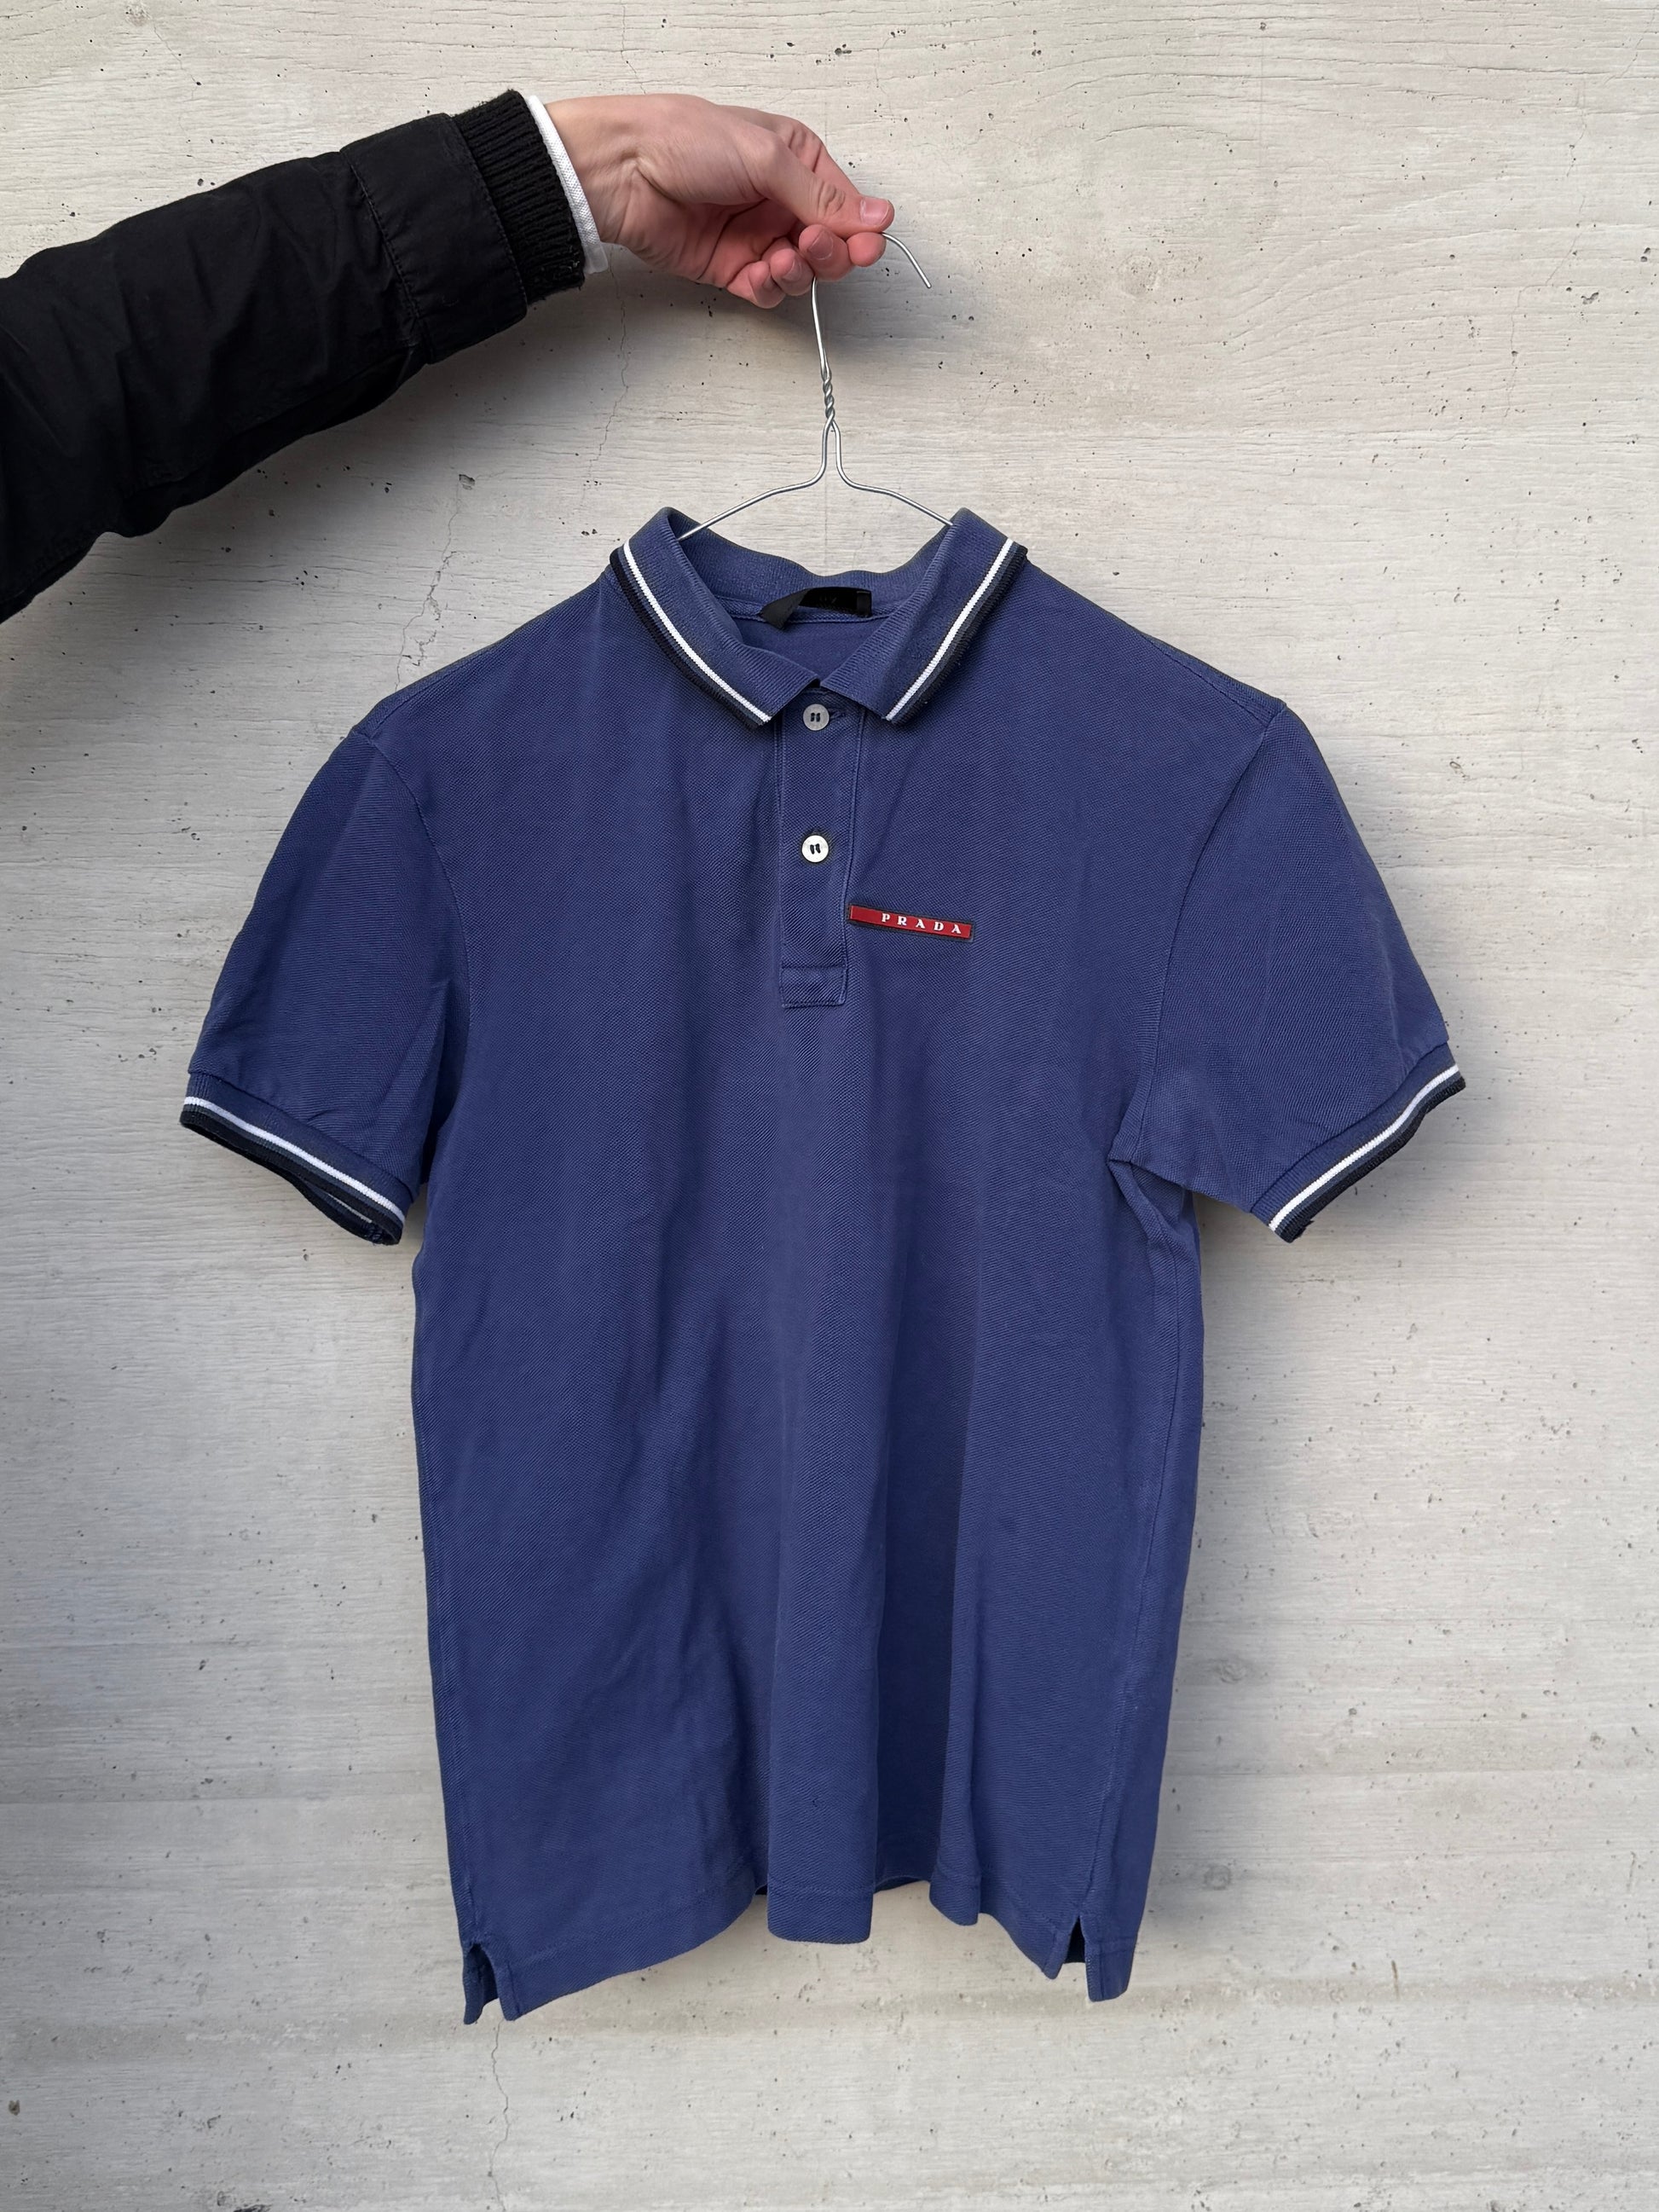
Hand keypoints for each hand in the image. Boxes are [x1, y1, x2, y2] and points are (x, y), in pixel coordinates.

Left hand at [545, 94, 892, 306]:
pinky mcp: (732, 268)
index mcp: (796, 161)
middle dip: (830, 253)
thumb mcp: (766, 157)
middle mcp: (780, 201)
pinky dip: (769, 289)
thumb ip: (822, 196)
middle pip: (831, 245)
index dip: (859, 230)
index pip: (846, 206)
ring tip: (778, 259)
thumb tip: (877, 216)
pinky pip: (768, 291)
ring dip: (798, 272)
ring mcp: (756, 237)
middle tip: (813, 246)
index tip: (865, 245)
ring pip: (802, 273)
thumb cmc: (684, 141)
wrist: (623, 172)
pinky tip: (758, 274)